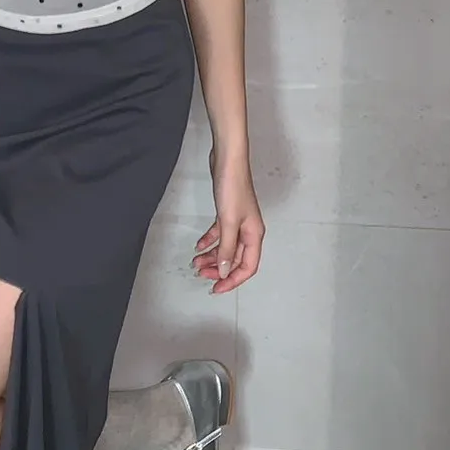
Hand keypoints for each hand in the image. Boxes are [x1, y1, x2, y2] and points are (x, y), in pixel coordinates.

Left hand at [192, 152, 264, 293]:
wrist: (228, 160)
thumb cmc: (232, 188)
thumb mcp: (228, 221)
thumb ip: (226, 248)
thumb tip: (223, 271)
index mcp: (254, 235)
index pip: (247, 267)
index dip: (232, 280)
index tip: (216, 288)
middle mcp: (248, 231)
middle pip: (235, 259)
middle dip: (218, 269)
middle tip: (200, 275)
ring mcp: (238, 221)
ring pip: (226, 247)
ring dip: (211, 256)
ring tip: (195, 262)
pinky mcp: (227, 212)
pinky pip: (220, 233)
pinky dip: (210, 241)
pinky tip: (198, 245)